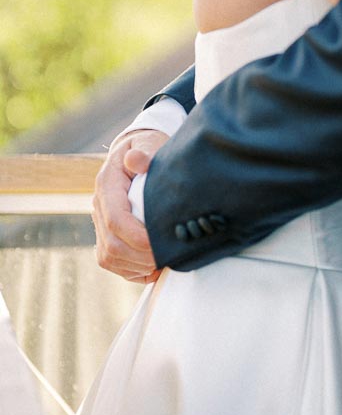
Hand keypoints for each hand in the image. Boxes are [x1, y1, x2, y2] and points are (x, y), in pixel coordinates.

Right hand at [92, 129, 165, 282]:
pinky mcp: (106, 236)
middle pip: (112, 245)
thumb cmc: (147, 148)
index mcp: (107, 184)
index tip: (160, 244)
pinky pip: (113, 262)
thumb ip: (144, 153)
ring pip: (110, 257)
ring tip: (164, 262)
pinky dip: (133, 271)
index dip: (137, 237)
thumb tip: (137, 161)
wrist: (136, 152)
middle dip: (141, 256)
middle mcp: (99, 205)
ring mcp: (100, 222)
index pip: (116, 219)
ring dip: (138, 266)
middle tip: (169, 257)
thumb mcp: (148, 143)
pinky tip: (154, 268)